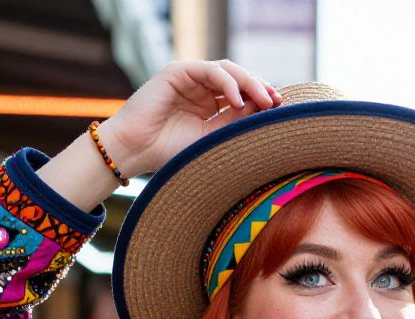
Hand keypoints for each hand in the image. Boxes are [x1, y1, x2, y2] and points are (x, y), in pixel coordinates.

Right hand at [102, 60, 279, 177]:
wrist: (135, 150)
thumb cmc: (169, 152)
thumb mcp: (210, 139)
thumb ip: (233, 125)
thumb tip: (264, 113)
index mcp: (208, 106)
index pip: (241, 96)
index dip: (260, 100)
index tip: (279, 111)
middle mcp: (201, 90)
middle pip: (237, 80)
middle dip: (259, 88)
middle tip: (277, 102)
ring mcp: (189, 79)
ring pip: (227, 71)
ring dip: (248, 83)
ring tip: (264, 100)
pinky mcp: (178, 72)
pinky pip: (209, 71)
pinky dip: (227, 83)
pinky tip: (239, 100)